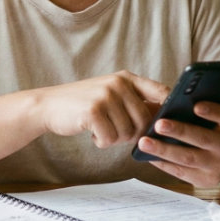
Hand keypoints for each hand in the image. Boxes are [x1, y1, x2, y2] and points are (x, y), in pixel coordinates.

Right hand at [37, 71, 165, 147]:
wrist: (49, 105)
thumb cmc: (84, 104)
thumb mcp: (111, 94)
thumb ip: (135, 101)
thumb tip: (165, 119)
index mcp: (127, 78)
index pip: (161, 92)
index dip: (169, 110)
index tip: (169, 124)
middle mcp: (118, 84)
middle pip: (144, 121)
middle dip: (132, 134)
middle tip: (115, 132)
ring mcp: (105, 96)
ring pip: (127, 133)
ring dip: (114, 139)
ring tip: (100, 128)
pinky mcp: (93, 111)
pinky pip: (110, 139)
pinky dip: (101, 142)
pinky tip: (91, 132)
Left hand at [134, 101, 219, 186]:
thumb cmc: (210, 129)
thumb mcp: (212, 118)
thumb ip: (196, 109)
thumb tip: (167, 101)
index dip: (212, 111)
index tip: (196, 106)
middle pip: (203, 139)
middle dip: (180, 131)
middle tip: (158, 124)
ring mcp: (218, 166)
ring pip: (189, 158)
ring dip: (164, 150)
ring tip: (144, 142)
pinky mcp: (205, 180)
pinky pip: (181, 172)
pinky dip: (163, 163)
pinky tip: (148, 155)